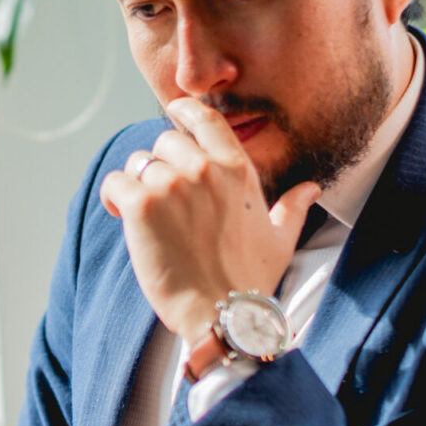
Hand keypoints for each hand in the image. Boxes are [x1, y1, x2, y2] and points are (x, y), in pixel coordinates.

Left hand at [98, 98, 322, 343]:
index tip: (173, 113)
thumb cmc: (251, 280)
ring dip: (136, 184)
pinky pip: (116, 182)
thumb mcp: (281, 239)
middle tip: (160, 197)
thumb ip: (294, 207)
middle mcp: (204, 169)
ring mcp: (171, 185)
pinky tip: (119, 213)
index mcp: (237, 169)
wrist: (222, 313)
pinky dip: (113, 196)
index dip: (184, 111)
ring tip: (143, 214)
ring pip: (138, 162)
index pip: (205, 118)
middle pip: (165, 141)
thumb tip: (312, 189)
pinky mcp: (141, 205)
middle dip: (159, 164)